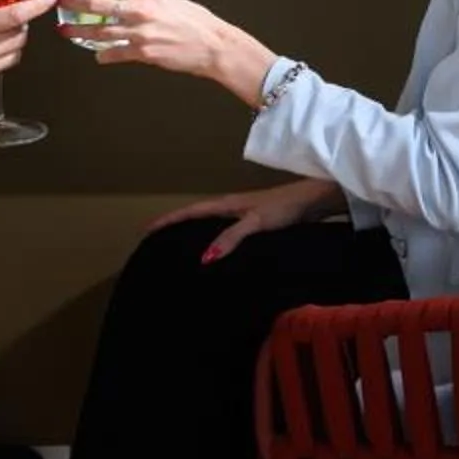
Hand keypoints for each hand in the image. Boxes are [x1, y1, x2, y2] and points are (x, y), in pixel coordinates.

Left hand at [56, 0, 272, 101]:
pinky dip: (104, 55)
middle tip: (60, 2)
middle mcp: (141, 8)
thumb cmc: (194, 21)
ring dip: (78, 32)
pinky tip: (97, 56)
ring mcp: (140, 32)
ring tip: (64, 32)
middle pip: (97, 4)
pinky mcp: (142, 53)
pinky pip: (115, 53)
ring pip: (100, 31)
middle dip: (74, 4)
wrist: (212, 45)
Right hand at [148, 177, 342, 260]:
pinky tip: (215, 250)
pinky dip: (212, 238)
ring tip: (177, 245)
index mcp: (227, 204)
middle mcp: (231, 207)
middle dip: (175, 224)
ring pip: (210, 222)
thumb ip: (231, 238)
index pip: (190, 212)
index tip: (146, 229)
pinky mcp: (254, 222)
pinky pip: (224, 230)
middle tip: (155, 238)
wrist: (312, 200)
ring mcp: (243, 214)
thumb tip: (203, 258)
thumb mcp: (255, 223)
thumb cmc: (284, 208)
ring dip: (193, 230)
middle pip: (196, 215)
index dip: (169, 220)